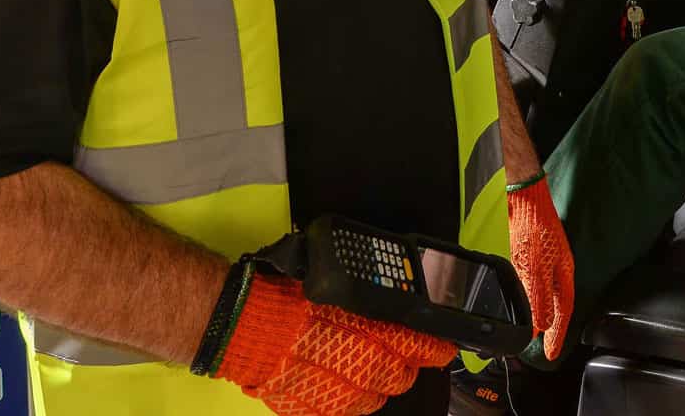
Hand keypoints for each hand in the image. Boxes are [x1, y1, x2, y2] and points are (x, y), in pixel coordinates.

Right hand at [214, 271, 456, 415]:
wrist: (243, 319)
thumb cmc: (285, 293)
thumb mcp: (336, 281)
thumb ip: (368, 300)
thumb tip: (396, 307)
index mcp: (369, 327)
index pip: (419, 343)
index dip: (434, 346)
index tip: (442, 346)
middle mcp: (359, 362)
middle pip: (400, 376)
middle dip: (404, 367)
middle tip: (400, 357)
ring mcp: (335, 391)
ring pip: (374, 400)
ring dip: (376, 386)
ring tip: (367, 370)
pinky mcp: (311, 407)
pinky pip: (341, 411)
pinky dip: (345, 401)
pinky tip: (341, 386)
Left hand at [507, 177, 574, 360]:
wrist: (522, 196)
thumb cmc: (533, 226)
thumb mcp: (535, 268)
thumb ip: (539, 297)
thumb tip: (542, 324)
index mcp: (563, 273)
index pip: (563, 312)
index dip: (558, 336)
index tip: (551, 354)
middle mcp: (557, 268)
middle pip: (556, 305)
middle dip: (550, 328)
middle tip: (543, 347)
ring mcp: (546, 259)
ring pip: (544, 294)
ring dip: (539, 313)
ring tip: (532, 330)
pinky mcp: (532, 252)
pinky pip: (533, 281)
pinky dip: (529, 296)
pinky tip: (521, 299)